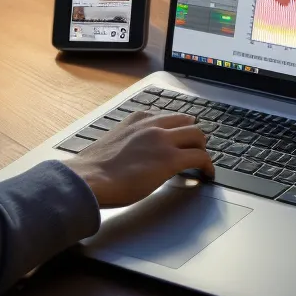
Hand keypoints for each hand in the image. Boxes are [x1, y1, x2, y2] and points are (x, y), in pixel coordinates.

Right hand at [63, 111, 214, 207]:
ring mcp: (163, 140)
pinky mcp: (170, 159)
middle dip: (193, 134)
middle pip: (187, 121)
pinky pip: (200, 157)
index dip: (177, 127)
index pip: (166, 116)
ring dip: (202, 148)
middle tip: (196, 147)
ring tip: (202, 160)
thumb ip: (129, 140)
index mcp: (137, 119)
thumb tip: (135, 153)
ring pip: (197, 135)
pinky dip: (208, 165)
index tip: (181, 134)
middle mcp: (152, 124)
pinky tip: (208, 173)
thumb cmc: (94, 169)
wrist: (88, 179)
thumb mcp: (113, 143)